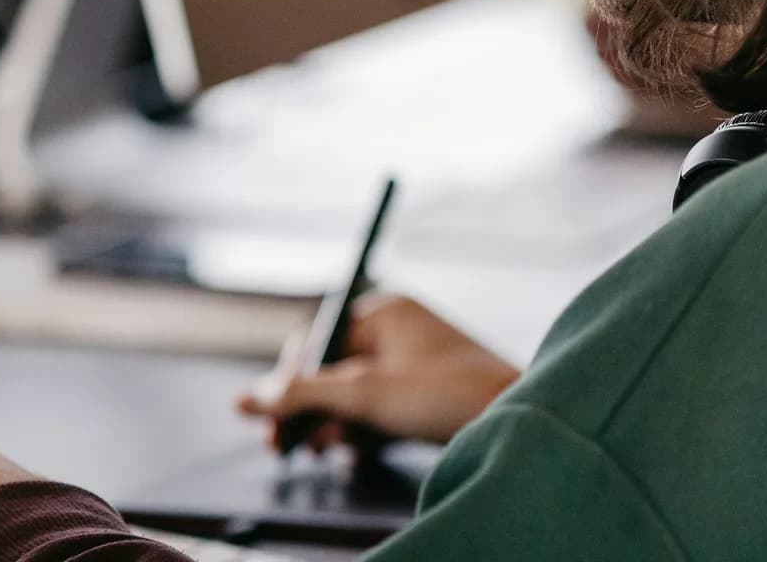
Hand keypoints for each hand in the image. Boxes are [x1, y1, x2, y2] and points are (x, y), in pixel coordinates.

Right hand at [236, 294, 518, 448]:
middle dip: (308, 408)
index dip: (288, 378)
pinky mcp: (427, 398)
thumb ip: (302, 394)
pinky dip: (361, 432)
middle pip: (331, 370)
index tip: (272, 416)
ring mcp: (414, 366)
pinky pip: (380, 412)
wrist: (517, 422)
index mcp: (385, 313)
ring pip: (353, 395)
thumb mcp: (364, 394)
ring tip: (326, 449)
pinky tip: (353, 453)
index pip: (316, 338)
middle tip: (283, 445)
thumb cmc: (447, 395)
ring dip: (332, 424)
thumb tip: (248, 400)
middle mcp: (398, 333)